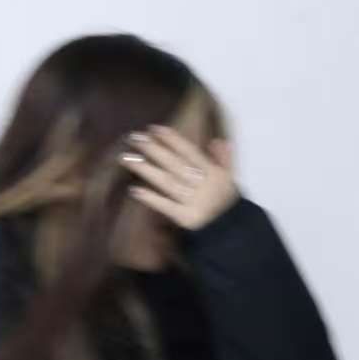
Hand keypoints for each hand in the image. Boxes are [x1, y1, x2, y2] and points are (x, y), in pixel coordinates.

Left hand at [122, 126, 237, 229]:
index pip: (190, 152)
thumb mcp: (229, 179)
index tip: (153, 128)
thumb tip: (217, 140)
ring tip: (127, 158)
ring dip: (147, 170)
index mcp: (213, 173)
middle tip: (133, 137)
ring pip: (168, 183)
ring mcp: (194, 202)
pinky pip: (167, 207)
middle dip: (154, 150)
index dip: (172, 139)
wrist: (232, 231)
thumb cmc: (225, 202)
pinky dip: (151, 199)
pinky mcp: (186, 218)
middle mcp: (203, 185)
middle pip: (175, 165)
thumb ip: (224, 159)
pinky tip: (134, 191)